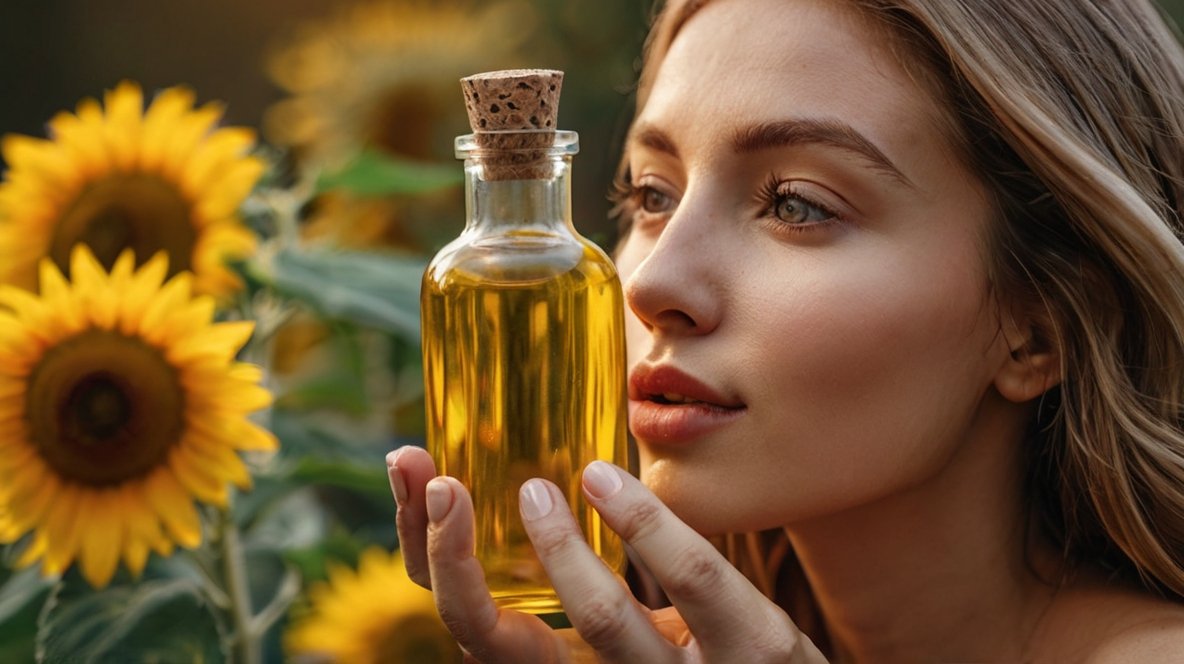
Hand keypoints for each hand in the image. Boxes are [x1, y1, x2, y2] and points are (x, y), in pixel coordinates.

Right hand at [387, 445, 825, 662]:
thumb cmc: (713, 650)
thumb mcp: (647, 623)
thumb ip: (599, 568)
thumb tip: (551, 452)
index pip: (471, 624)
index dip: (427, 554)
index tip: (412, 469)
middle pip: (489, 639)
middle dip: (448, 557)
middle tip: (436, 479)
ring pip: (601, 621)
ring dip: (556, 550)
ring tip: (533, 488)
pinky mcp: (751, 653)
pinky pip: (698, 586)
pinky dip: (649, 527)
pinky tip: (606, 478)